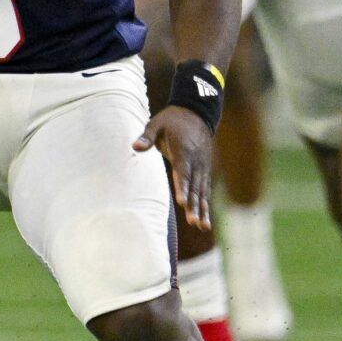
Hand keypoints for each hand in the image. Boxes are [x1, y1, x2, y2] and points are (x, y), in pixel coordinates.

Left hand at [134, 104, 214, 230]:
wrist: (197, 113)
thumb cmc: (172, 120)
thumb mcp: (157, 124)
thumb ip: (147, 136)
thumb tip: (135, 146)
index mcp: (183, 151)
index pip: (183, 172)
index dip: (183, 188)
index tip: (182, 202)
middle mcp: (196, 162)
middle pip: (195, 186)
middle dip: (194, 205)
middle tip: (193, 222)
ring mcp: (203, 167)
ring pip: (202, 191)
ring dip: (203, 209)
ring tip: (203, 227)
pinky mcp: (205, 171)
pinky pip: (206, 190)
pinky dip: (206, 205)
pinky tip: (205, 221)